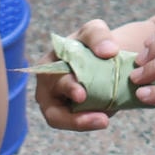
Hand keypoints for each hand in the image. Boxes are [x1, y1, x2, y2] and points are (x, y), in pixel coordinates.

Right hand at [34, 18, 154, 131]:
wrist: (105, 59)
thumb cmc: (92, 43)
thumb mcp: (94, 31)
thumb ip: (98, 36)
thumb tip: (108, 52)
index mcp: (47, 65)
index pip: (51, 79)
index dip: (66, 88)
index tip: (82, 94)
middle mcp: (46, 88)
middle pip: (52, 105)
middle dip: (72, 114)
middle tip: (99, 117)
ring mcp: (56, 104)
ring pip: (59, 119)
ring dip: (80, 123)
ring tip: (104, 121)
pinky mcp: (69, 115)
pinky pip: (75, 123)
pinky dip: (88, 122)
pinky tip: (106, 119)